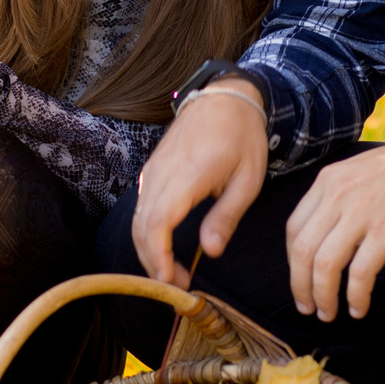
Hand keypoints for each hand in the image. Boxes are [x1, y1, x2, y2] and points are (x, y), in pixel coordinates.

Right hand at [130, 80, 270, 288]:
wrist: (225, 98)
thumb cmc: (242, 137)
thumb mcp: (247, 180)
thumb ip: (226, 217)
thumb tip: (210, 251)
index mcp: (186, 176)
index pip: (158, 224)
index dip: (158, 256)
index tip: (171, 281)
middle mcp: (161, 174)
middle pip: (141, 227)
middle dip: (153, 263)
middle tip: (178, 286)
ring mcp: (152, 171)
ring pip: (137, 220)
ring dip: (148, 250)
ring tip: (172, 272)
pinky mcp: (151, 170)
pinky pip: (141, 207)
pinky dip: (147, 233)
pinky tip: (163, 247)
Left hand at [282, 116, 384, 321]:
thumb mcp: (360, 172)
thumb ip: (339, 198)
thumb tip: (328, 236)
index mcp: (329, 181)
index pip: (294, 229)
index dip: (292, 262)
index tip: (300, 281)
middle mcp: (338, 195)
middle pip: (302, 251)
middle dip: (301, 286)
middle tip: (308, 308)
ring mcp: (362, 212)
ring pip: (325, 265)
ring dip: (323, 296)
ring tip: (329, 314)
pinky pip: (360, 273)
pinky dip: (356, 296)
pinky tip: (359, 308)